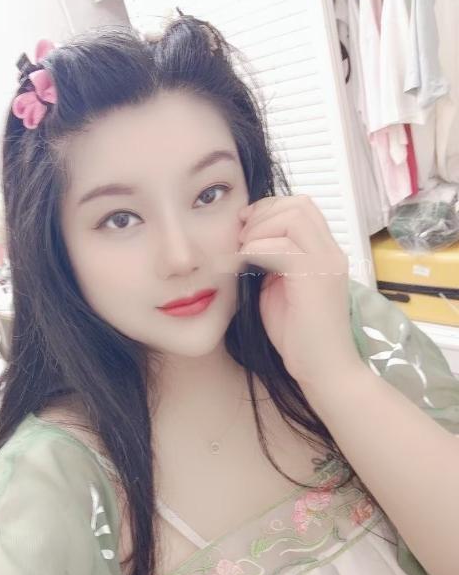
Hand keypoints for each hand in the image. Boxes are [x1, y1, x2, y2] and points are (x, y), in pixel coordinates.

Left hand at [235, 195, 363, 388]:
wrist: (323, 369)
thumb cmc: (299, 335)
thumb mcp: (278, 288)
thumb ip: (270, 262)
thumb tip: (247, 244)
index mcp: (324, 252)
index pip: (302, 207)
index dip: (269, 209)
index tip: (245, 226)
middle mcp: (331, 252)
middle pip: (299, 205)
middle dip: (263, 214)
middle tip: (241, 237)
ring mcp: (327, 264)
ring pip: (293, 218)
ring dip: (260, 230)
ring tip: (243, 252)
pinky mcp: (316, 280)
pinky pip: (284, 248)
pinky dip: (257, 250)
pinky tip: (244, 264)